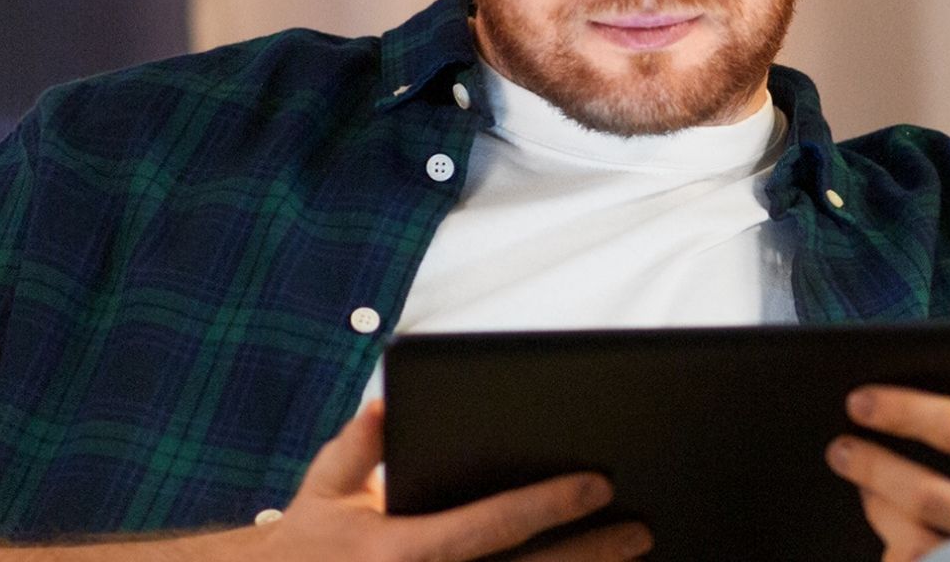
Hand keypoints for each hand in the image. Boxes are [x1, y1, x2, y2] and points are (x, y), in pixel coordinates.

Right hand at [221, 400, 649, 561]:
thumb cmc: (309, 545)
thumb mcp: (325, 488)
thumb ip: (360, 445)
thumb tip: (387, 402)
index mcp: (397, 553)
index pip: (488, 526)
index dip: (546, 504)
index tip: (598, 483)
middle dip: (590, 554)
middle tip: (640, 529)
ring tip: (631, 559)